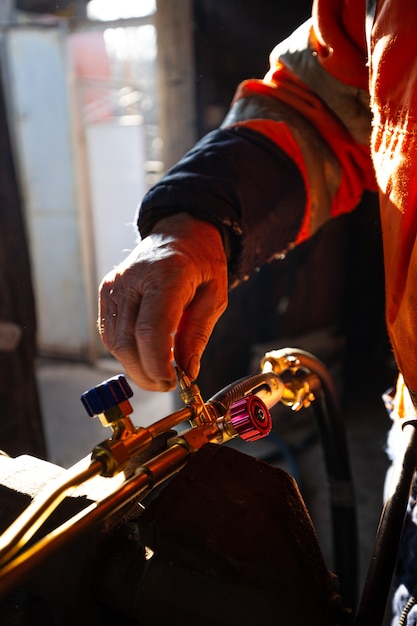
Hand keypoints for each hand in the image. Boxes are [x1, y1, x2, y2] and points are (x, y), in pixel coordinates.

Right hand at [98, 213, 227, 390]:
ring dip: (134, 366)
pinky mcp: (107, 291)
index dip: (157, 364)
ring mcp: (115, 284)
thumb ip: (198, 334)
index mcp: (166, 275)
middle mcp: (133, 278)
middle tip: (167, 384)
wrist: (179, 233)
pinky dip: (125, 351)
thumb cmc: (201, 262)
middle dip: (145, 373)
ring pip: (114, 341)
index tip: (172, 381)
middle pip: (127, 341)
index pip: (151, 329)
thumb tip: (187, 371)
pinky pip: (109, 332)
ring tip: (157, 373)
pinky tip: (144, 355)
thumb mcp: (215, 296)